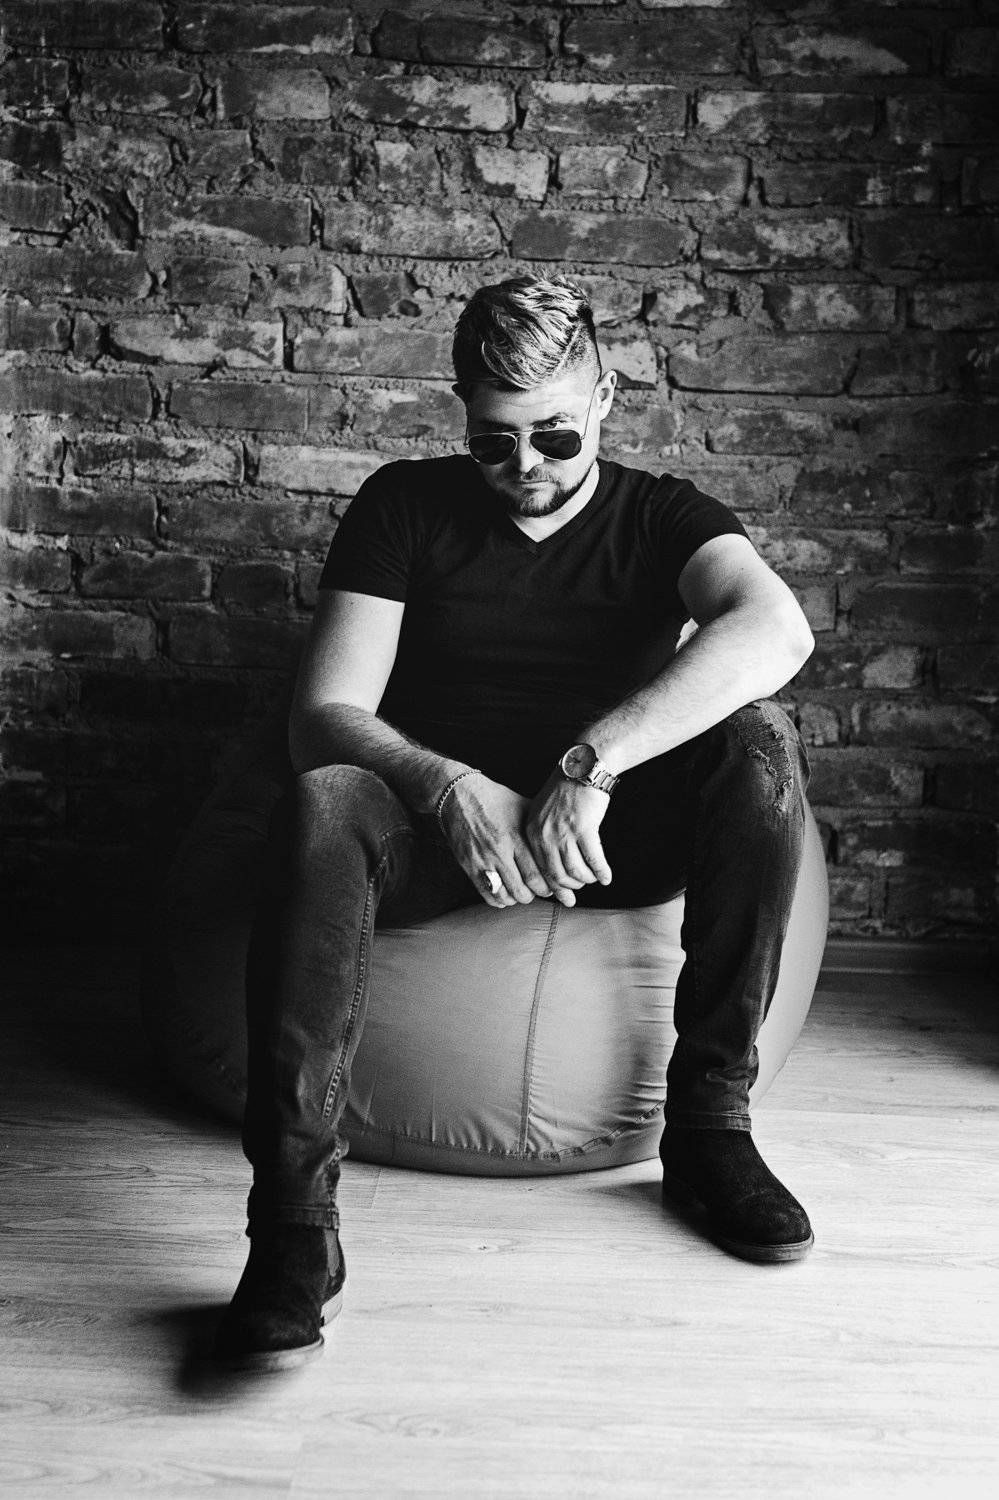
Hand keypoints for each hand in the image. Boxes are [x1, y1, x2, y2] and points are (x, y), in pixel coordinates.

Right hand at [439, 773, 561, 908]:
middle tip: (540, 890)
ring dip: (517, 898)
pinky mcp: (468, 866)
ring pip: (505, 896)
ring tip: (523, 891)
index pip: (536, 874)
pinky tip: (506, 893)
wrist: (458, 796)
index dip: (547, 886)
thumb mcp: (522, 806)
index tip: (552, 884)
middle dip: (535, 895)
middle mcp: (499, 851)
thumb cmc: (495, 800)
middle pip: (522, 889)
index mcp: (515, 836)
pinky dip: (500, 900)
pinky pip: (487, 895)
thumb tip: (562, 838)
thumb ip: (539, 826)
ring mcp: (482, 860)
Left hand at [523, 771, 612, 908]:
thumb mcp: (542, 811)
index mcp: (531, 831)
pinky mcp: (584, 829)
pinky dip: (601, 872)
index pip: (538, 868)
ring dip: (587, 879)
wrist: (582, 767)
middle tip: (578, 895)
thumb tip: (550, 864)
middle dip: (569, 889)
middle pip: (556, 874)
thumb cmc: (566, 789)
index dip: (552, 886)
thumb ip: (541, 835)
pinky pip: (594, 861)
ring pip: (575, 871)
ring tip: (593, 879)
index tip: (562, 896)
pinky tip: (606, 878)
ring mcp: (564, 832)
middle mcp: (544, 834)